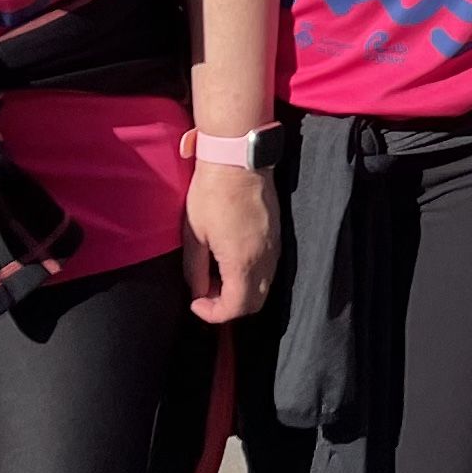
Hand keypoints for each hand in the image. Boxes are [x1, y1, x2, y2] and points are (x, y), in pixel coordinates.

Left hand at [182, 161, 277, 322]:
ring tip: (216, 275)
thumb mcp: (194, 233)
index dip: (213, 314)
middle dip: (228, 306)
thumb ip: (195, 269)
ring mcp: (275, 247)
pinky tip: (231, 260)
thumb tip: (197, 290)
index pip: (235, 308)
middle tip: (205, 292)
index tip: (196, 302)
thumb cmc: (212, 193)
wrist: (238, 158)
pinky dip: (251, 276)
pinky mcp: (277, 235)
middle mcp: (265, 259)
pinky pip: (269, 269)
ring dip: (240, 291)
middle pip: (254, 303)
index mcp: (242, 261)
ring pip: (263, 287)